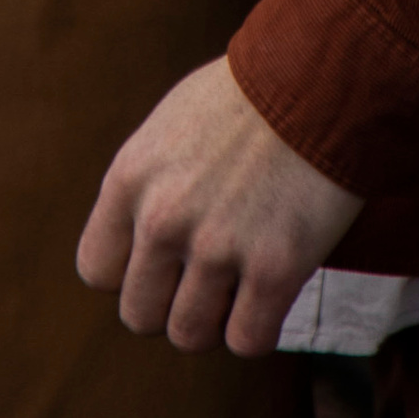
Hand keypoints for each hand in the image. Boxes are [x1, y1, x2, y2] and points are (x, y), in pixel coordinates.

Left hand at [77, 57, 359, 356]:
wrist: (321, 76)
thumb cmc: (249, 97)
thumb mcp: (170, 127)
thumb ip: (147, 186)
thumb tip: (138, 244)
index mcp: (130, 177)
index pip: (97, 270)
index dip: (133, 271)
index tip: (165, 257)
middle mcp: (163, 217)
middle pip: (139, 315)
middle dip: (173, 303)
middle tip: (208, 275)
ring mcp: (217, 246)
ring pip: (190, 336)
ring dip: (216, 320)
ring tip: (241, 284)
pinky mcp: (274, 268)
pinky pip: (246, 341)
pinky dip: (258, 328)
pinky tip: (271, 295)